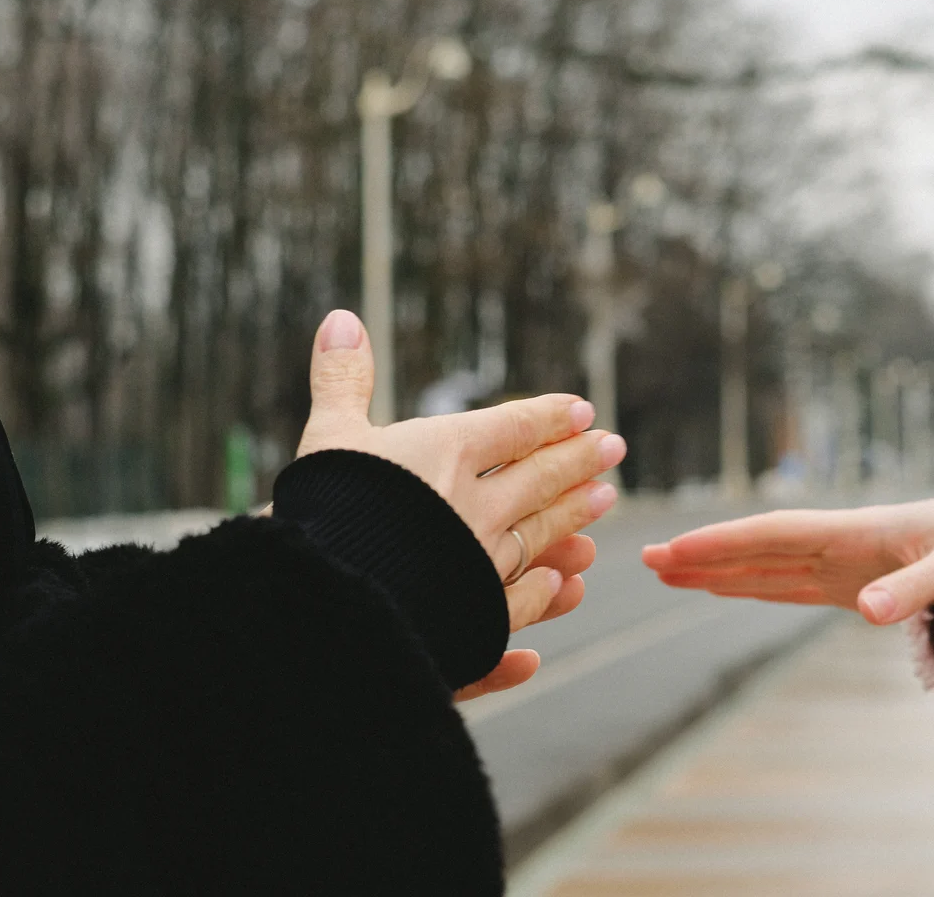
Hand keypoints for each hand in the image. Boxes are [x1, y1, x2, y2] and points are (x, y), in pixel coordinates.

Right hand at [300, 310, 626, 696]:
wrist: (323, 600)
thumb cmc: (320, 510)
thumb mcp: (327, 436)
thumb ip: (342, 379)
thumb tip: (342, 318)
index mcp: (447, 453)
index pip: (513, 428)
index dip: (548, 418)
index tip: (581, 410)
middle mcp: (475, 505)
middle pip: (539, 477)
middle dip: (578, 459)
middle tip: (614, 447)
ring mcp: (481, 562)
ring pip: (541, 532)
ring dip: (575, 512)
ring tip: (606, 497)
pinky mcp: (475, 615)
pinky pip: (520, 599)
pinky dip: (545, 589)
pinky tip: (563, 584)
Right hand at [642, 490, 933, 625]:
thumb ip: (913, 589)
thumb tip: (867, 612)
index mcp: (853, 532)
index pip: (774, 535)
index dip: (724, 543)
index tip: (677, 549)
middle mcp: (835, 543)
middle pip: (755, 547)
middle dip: (701, 553)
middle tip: (643, 557)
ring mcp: (837, 562)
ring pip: (763, 564)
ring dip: (715, 568)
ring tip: (663, 570)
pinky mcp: (847, 580)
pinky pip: (785, 582)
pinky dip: (748, 583)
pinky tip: (718, 585)